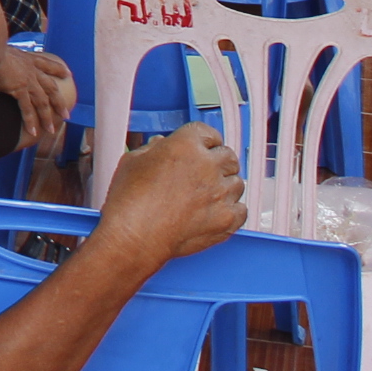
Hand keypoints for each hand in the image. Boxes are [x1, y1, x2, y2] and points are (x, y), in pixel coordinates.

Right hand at [0, 46, 78, 153]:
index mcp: (27, 58)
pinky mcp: (19, 89)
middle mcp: (31, 70)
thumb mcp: (1, 48)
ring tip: (51, 130)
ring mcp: (27, 80)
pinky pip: (27, 108)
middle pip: (51, 88)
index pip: (47, 64)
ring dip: (47, 117)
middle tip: (66, 114)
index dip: (58, 69)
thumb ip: (4, 54)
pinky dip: (30, 121)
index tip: (68, 74)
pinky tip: (34, 131)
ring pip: (42, 102)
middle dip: (59, 102)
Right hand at [98, 122, 245, 262]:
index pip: (208, 133)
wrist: (135, 237)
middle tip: (203, 172)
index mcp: (185, 145)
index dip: (202, 141)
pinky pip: (242, 209)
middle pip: (228, 156)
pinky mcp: (228, 219)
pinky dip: (231, 210)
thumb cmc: (130, 202)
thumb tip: (162, 147)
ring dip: (224, 186)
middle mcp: (208, 166)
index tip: (200, 148)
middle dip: (217, 162)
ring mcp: (221, 194)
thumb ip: (153, 148)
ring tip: (205, 196)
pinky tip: (214, 212)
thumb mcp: (133, 160)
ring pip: (237, 182)